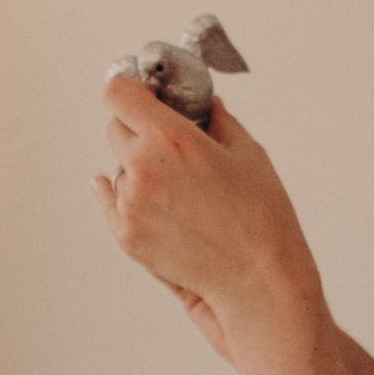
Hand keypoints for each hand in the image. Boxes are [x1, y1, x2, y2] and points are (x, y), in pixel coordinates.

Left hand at [91, 78, 322, 365]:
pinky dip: (123, 195)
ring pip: (118, 169)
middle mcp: (141, 167)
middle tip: (165, 140)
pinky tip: (141, 193)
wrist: (258, 283)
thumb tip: (206, 105)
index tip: (146, 96)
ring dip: (138, 169)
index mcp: (171, 139)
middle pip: (115, 129)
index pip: (119, 94)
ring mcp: (128, 203)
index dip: (131, 91)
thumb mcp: (249, 155)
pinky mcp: (125, 234)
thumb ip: (218, 122)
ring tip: (180, 190)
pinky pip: (111, 201)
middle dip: (138, 129)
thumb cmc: (262, 219)